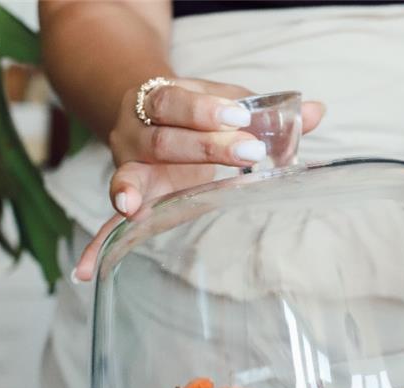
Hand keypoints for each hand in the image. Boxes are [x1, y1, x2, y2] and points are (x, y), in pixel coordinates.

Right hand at [74, 78, 324, 279]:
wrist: (147, 106)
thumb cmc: (196, 112)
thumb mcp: (227, 106)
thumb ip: (269, 113)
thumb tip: (317, 112)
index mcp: (163, 100)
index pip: (179, 101)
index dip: (207, 109)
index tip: (242, 118)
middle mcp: (139, 131)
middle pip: (163, 140)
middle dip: (202, 147)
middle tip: (248, 155)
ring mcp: (129, 165)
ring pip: (130, 175)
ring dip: (131, 191)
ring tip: (129, 205)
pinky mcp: (130, 195)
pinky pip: (107, 221)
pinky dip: (99, 243)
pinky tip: (87, 271)